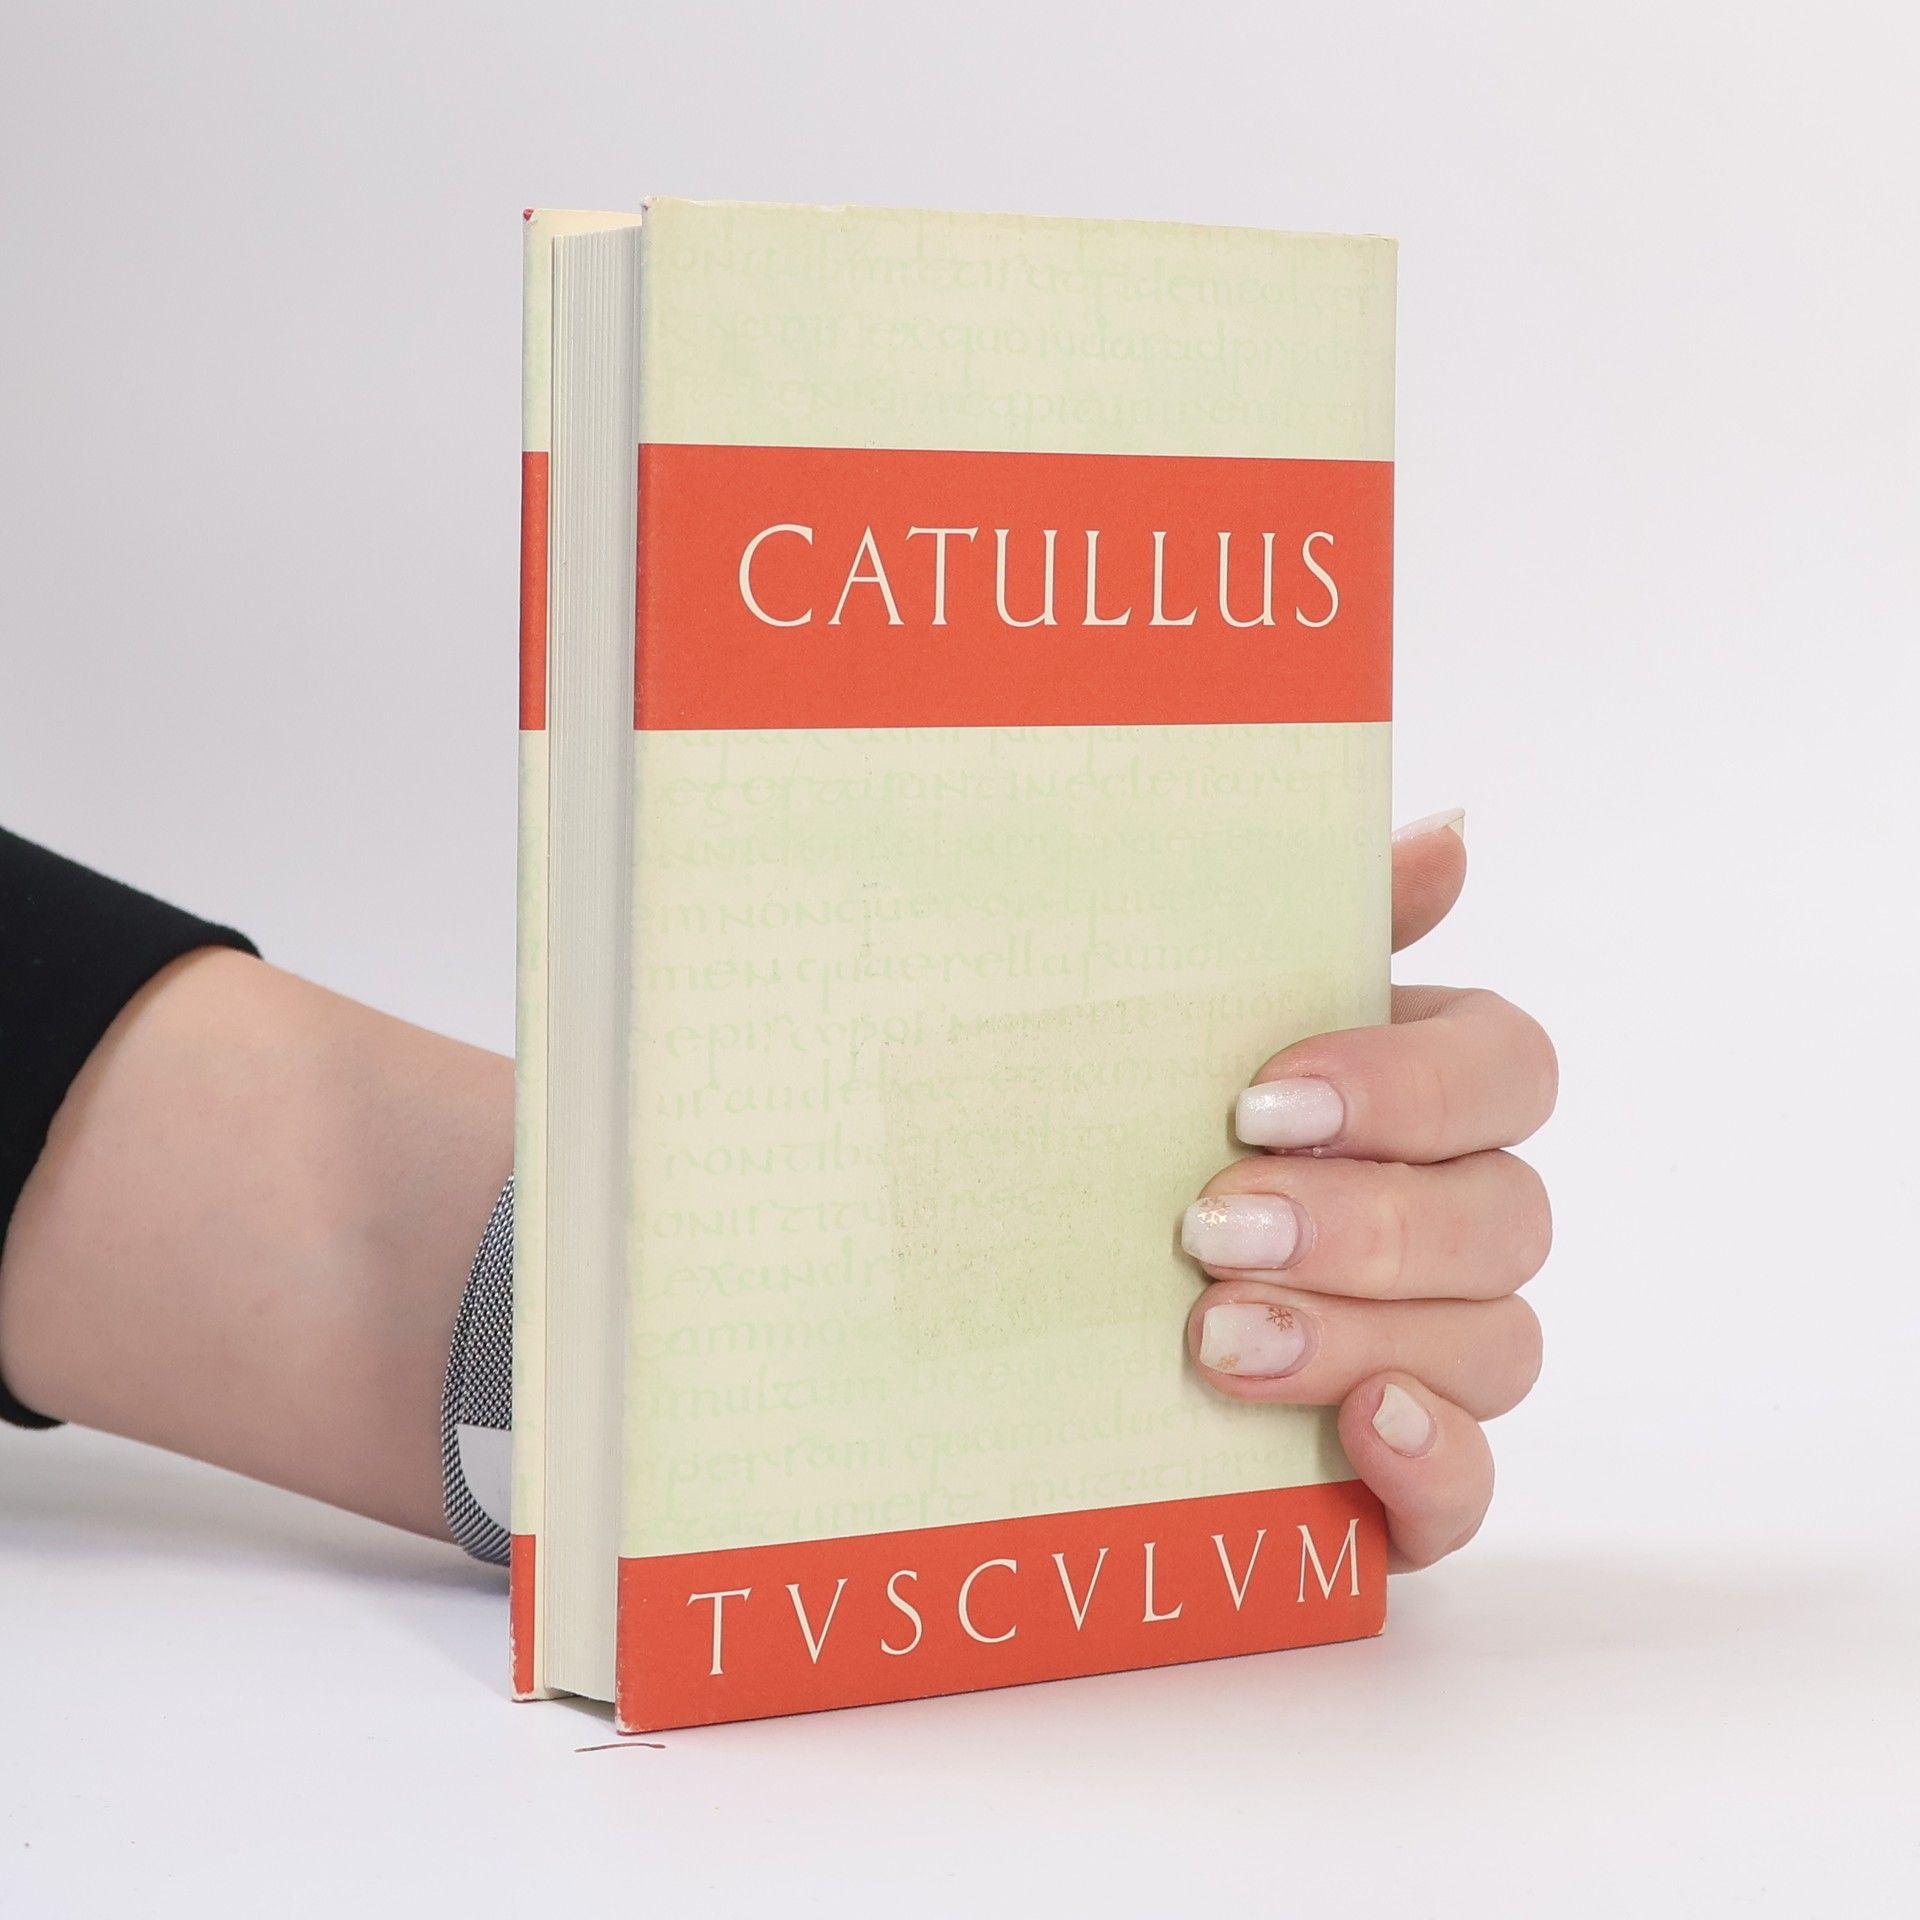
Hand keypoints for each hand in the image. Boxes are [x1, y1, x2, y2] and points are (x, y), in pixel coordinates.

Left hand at [1181, 811, 1555, 1570]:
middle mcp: (1453, 1219)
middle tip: (1213, 1230)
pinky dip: (1432, 1465)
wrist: (1023, 1299)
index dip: (1408, 1087)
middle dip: (1366, 1224)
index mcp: (1420, 1094)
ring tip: (1218, 1339)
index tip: (1262, 1101)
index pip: (1506, 1070)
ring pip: (1494, 1346)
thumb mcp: (1190, 1020)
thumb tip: (1445, 831)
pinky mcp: (1400, 1474)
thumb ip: (1312, 927)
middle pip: (1508, 1216)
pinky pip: (1471, 1490)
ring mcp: (1437, 1353)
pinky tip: (1363, 1429)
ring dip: (1361, 1337)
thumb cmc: (1130, 1130)